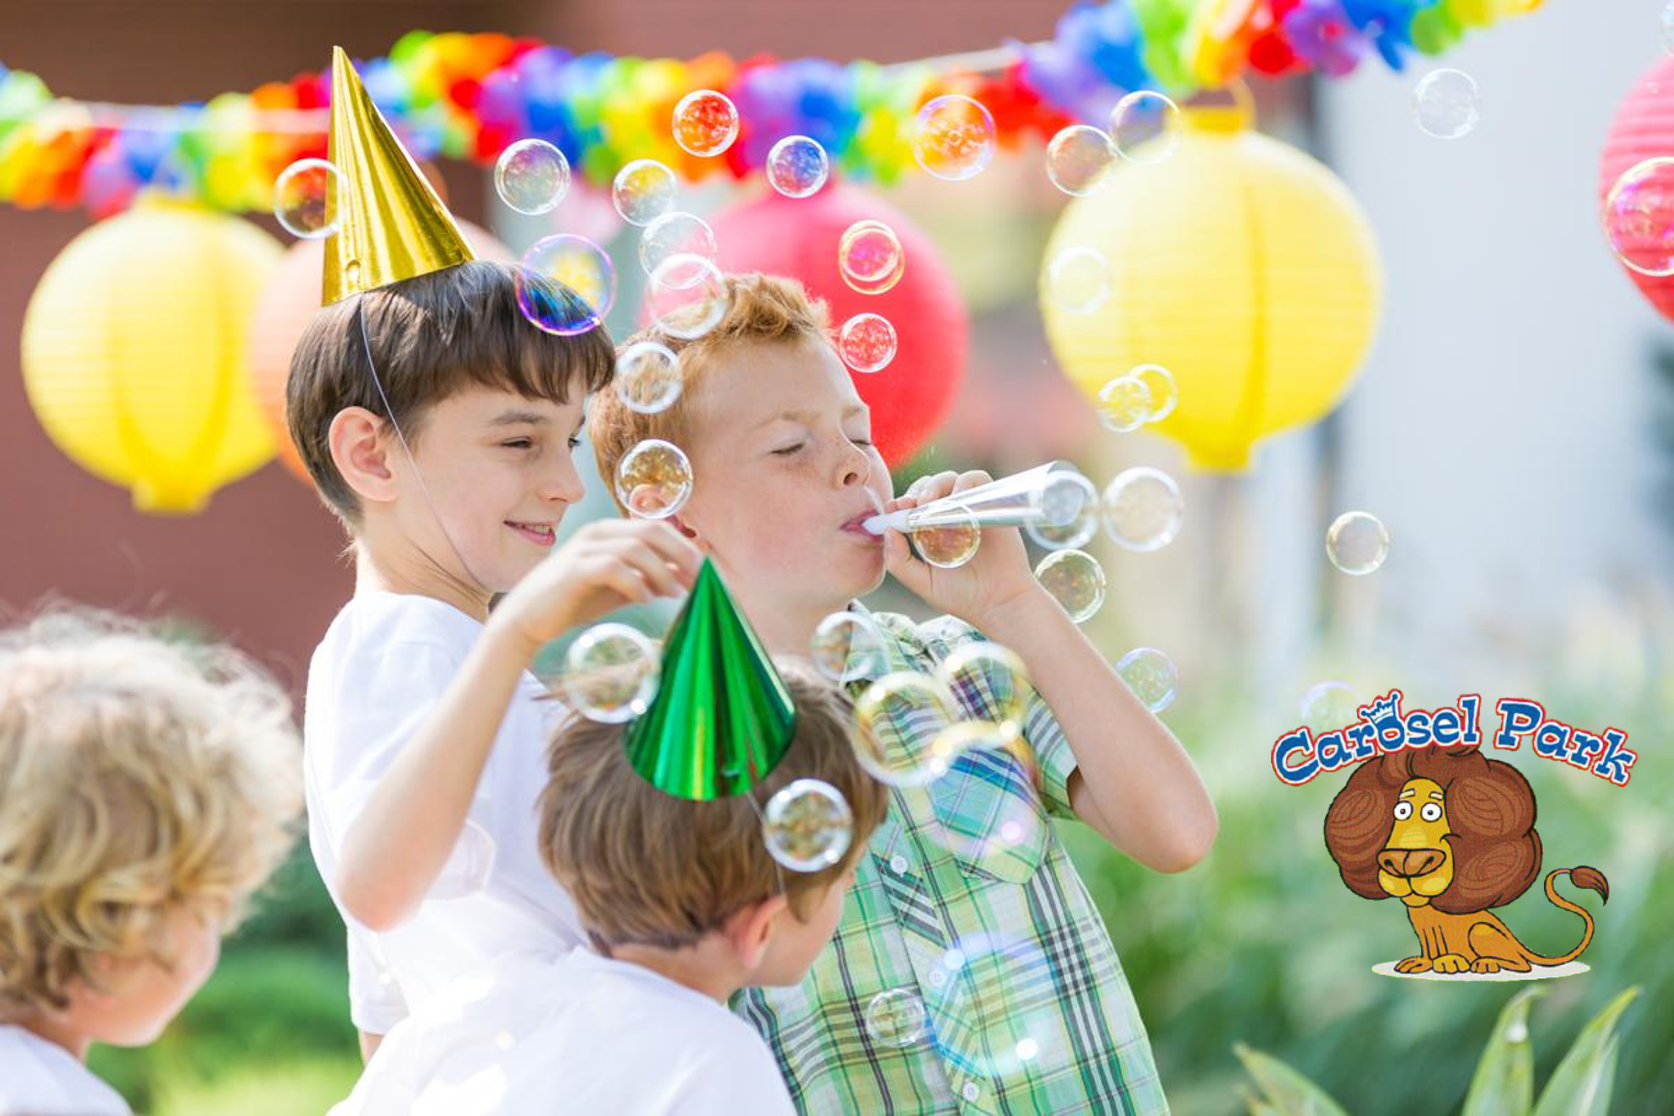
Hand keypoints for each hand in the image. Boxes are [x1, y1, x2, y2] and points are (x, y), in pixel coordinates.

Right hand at [490, 519, 702, 656]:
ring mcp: (584, 548)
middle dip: (681, 554)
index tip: (705, 572)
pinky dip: (635, 583)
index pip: (657, 527)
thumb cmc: (575, 601)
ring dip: (661, 571)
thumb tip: (686, 578)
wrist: (528, 618)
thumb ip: (648, 578)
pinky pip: (613, 568)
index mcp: (610, 531)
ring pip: (636, 548)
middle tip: (699, 580)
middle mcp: (598, 532)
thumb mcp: (619, 587)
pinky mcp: (574, 569)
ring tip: (673, 594)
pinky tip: (644, 599)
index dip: (685, 547)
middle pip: (652, 531)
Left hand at [881, 470, 1044, 629]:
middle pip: (928, 487)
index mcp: (929, 532)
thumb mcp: (923, 583)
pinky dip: (965, 484)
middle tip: (912, 505)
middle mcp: (949, 517)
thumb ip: (899, 562)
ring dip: (936, 485)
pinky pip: (977, 480)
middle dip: (916, 491)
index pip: (911, 506)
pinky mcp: (991, 505)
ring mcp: (970, 510)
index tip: (894, 508)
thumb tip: (887, 531)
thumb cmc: (962, 596)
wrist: (999, 603)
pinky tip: (957, 502)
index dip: (900, 502)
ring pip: (950, 479)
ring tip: (930, 504)